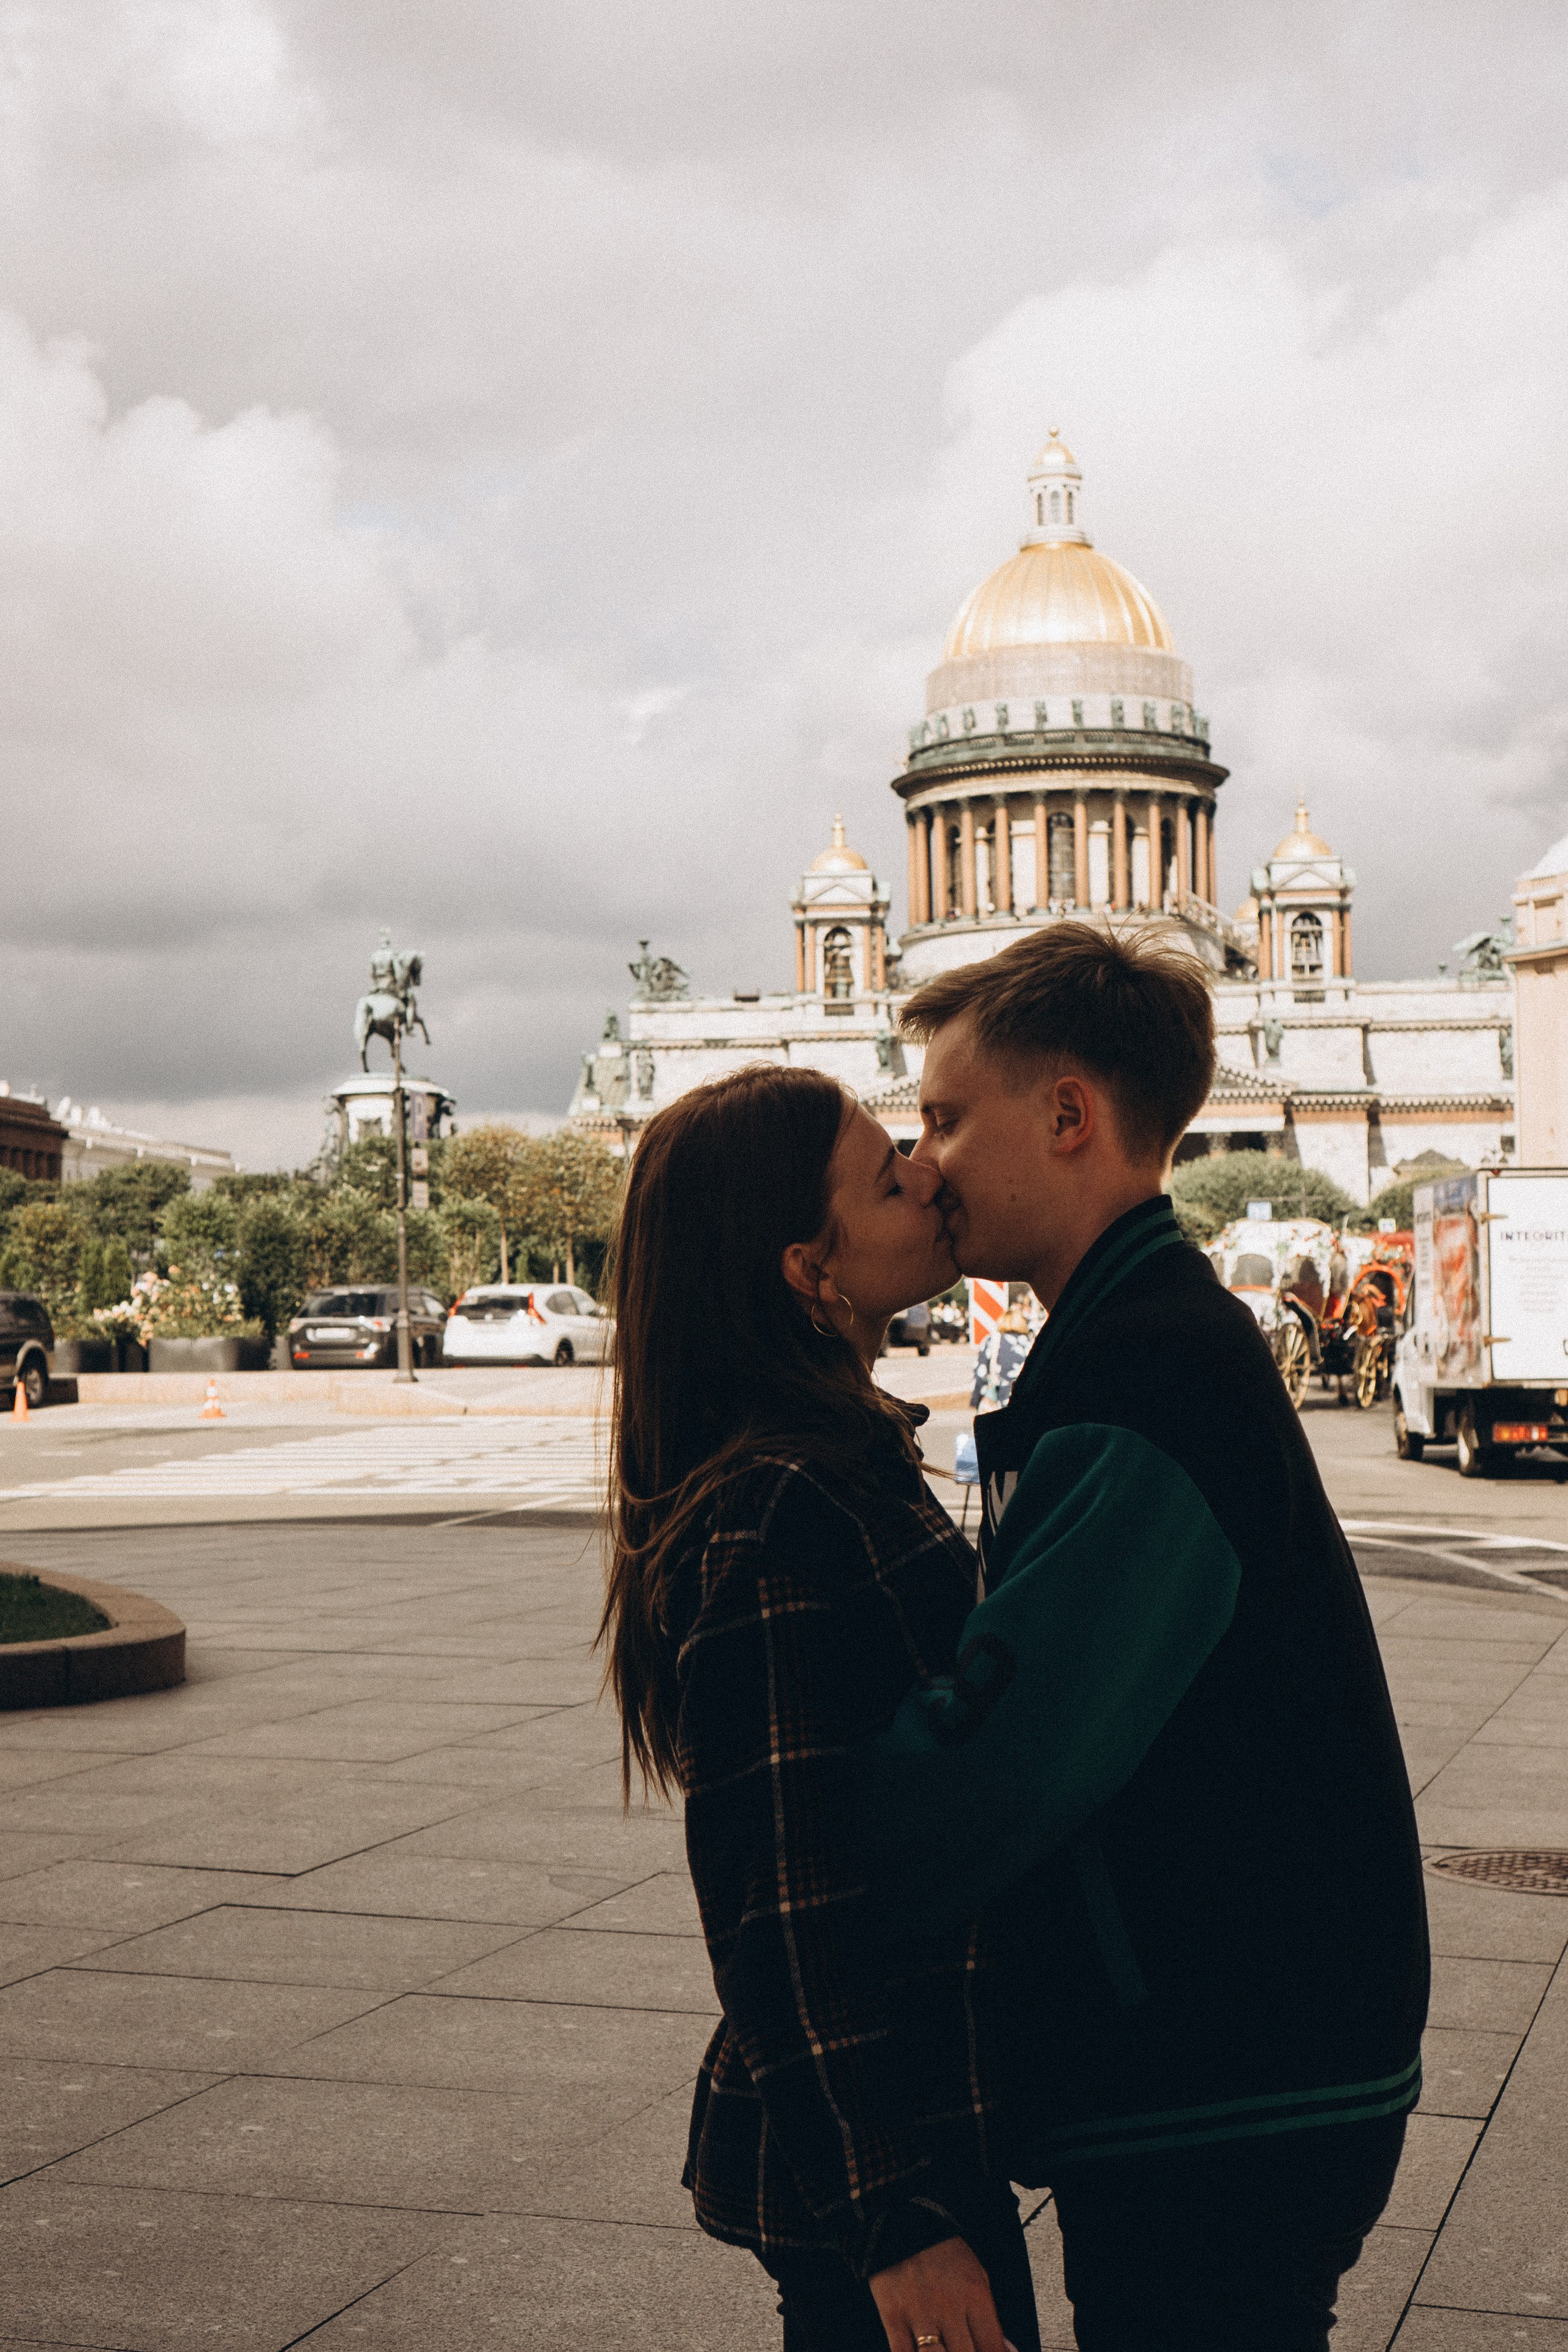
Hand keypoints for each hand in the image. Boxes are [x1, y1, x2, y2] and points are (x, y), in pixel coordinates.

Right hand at [869, 2234, 1014, 2351]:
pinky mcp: (893, 2317)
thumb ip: (990, 2319)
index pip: (993, 2347)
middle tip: (966, 2351)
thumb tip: (1006, 2350)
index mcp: (974, 2296)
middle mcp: (949, 2307)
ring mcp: (919, 2314)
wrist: (904, 2225)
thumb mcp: (978, 2278)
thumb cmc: (944, 2254)